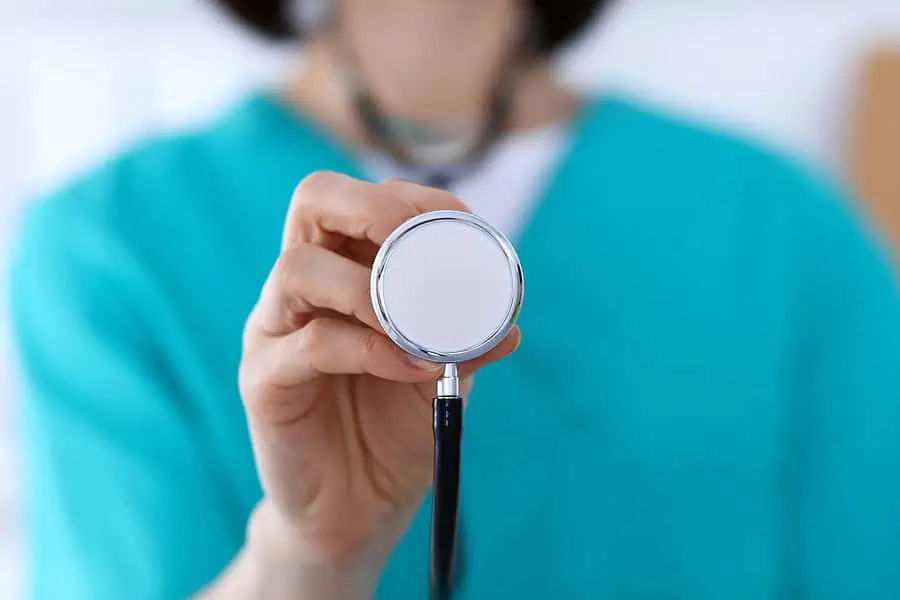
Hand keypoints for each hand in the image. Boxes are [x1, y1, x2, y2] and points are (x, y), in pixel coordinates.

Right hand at [238, 172, 520, 573]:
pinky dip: (369, 348)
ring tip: (416, 323)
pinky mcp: (263, 380)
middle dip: (372, 208)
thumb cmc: (395, 429)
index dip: (414, 197)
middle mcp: (303, 289)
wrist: (359, 508)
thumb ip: (465, 341)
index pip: (363, 200)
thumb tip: (509, 321)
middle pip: (313, 201)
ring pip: (298, 269)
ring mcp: (275, 330)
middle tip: (418, 243)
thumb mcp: (442, 375)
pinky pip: (310, 345)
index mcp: (343, 271)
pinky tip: (410, 366)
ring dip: (368, 287)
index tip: (466, 224)